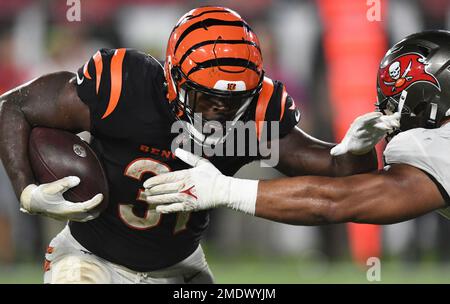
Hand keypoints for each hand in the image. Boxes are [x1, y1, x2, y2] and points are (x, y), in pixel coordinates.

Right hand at [20, 176, 102, 221]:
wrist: (30, 202)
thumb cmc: (41, 194)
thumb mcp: (52, 187)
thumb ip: (65, 183)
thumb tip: (78, 179)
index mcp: (66, 209)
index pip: (85, 207)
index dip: (95, 202)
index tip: (101, 195)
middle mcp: (66, 215)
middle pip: (86, 217)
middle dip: (96, 211)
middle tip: (103, 203)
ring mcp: (64, 217)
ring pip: (81, 218)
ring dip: (90, 214)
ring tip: (97, 207)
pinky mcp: (61, 215)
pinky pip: (76, 217)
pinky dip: (83, 213)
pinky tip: (84, 207)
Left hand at [143, 149, 257, 213]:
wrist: (222, 191)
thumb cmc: (213, 177)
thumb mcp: (202, 163)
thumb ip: (189, 157)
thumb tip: (177, 151)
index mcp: (185, 175)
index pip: (165, 178)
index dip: (154, 181)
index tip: (146, 183)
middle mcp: (183, 186)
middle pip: (163, 189)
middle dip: (152, 191)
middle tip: (144, 192)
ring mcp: (185, 197)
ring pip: (166, 199)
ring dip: (156, 199)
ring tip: (148, 199)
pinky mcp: (189, 206)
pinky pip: (174, 208)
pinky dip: (165, 209)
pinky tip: (159, 209)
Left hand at [330, 112, 399, 155]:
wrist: (358, 146)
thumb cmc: (351, 144)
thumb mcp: (345, 147)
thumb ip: (340, 150)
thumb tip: (333, 153)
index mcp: (357, 125)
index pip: (364, 119)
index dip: (371, 117)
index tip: (378, 115)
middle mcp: (366, 123)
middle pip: (375, 120)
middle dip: (382, 120)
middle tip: (390, 123)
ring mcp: (374, 125)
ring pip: (382, 121)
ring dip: (389, 121)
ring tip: (396, 123)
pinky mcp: (380, 128)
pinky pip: (387, 124)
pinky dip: (392, 123)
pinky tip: (398, 122)